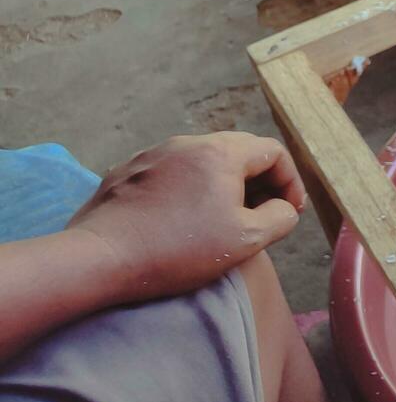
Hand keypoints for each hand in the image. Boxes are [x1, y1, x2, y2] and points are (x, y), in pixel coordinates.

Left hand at [67, 132, 306, 303]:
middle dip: (259, 181)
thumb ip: (281, 217)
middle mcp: (188, 143)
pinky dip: (188, 189)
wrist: (99, 258)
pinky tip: (181, 219)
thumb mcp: (247, 240)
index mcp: (221, 153)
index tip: (289, 212)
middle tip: (261, 214)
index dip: (290, 181)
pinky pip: (172, 172)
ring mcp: (153, 154)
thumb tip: (284, 208)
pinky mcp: (126, 172)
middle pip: (239, 151)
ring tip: (222, 218)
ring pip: (203, 161)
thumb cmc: (178, 249)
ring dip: (223, 184)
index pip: (273, 151)